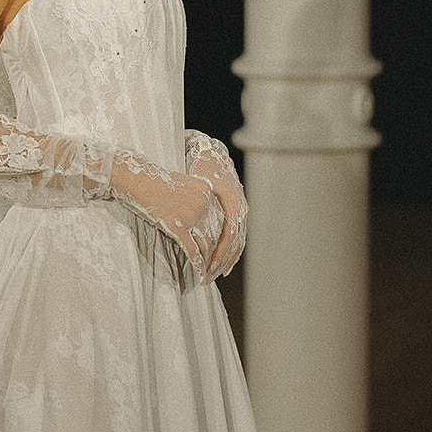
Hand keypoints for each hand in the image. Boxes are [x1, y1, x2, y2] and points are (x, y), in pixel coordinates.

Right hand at [108, 154, 223, 279]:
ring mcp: (190, 215)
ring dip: (208, 260)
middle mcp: (203, 202)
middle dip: (216, 251)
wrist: (137, 180)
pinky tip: (200, 271)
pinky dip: (197, 262)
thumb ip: (197, 196)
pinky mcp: (177, 226)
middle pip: (215, 232)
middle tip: (216, 263)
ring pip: (206, 243)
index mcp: (207, 190)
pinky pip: (191, 248)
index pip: (220, 217)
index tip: (222, 246)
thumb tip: (202, 215)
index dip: (222, 235)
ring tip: (209, 271)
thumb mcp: (183, 183)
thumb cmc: (156, 181)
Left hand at [185, 132, 247, 277]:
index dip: (219, 253)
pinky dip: (230, 253)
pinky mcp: (237, 215)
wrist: (213, 154)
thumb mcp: (200, 183)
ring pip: (238, 244)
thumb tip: (189, 222)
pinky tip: (223, 266)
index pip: (229, 235)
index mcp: (233, 202)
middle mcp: (241, 209)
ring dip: (227, 261)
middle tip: (208, 277)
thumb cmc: (203, 167)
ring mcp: (242, 212)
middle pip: (235, 244)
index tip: (207, 266)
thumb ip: (198, 202)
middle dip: (221, 262)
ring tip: (214, 275)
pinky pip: (236, 239)